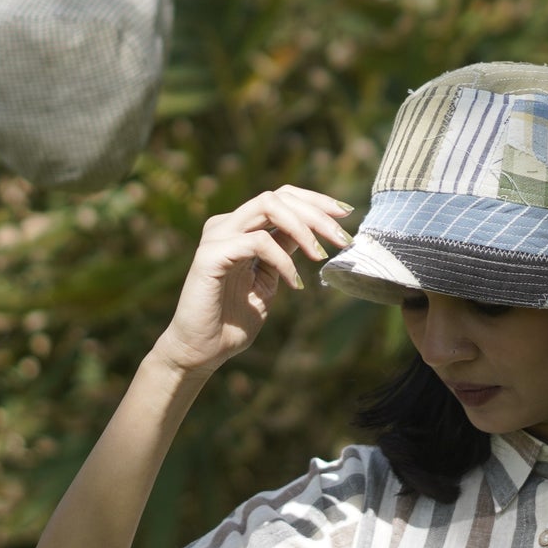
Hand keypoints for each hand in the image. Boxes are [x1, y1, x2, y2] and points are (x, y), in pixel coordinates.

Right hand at [152, 187, 355, 377]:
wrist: (202, 351)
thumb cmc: (234, 320)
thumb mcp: (269, 279)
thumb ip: (284, 251)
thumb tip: (314, 231)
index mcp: (240, 228)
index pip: (281, 197)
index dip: (315, 201)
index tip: (346, 214)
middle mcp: (226, 225)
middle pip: (278, 196)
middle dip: (317, 213)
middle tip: (343, 239)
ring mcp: (216, 237)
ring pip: (268, 206)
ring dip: (303, 227)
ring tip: (321, 255)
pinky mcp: (210, 255)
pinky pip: (258, 241)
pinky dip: (283, 259)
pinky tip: (295, 283)